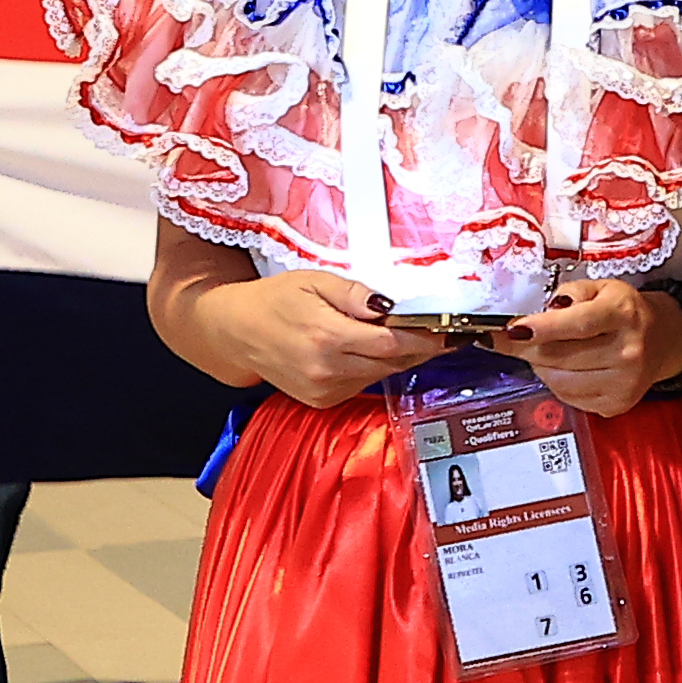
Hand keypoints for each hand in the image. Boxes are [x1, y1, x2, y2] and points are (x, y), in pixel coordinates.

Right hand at [215, 269, 440, 407]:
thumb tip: (390, 304)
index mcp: (327, 336)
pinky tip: (371, 352)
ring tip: (410, 338)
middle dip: (419, 348)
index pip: (392, 343)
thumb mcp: (314, 281)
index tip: (446, 331)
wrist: (235, 331)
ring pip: (380, 376)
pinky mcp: (321, 401)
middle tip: (440, 334)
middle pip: (392, 363)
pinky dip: (373, 369)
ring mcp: (324, 390)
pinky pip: (362, 385)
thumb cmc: (274, 300)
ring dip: (398, 359)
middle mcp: (327, 369)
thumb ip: (355, 293)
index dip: (423, 338)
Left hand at [505, 275, 677, 417]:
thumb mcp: (602, 287)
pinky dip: (556, 381)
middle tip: (510, 338)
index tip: (512, 329)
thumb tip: (540, 313)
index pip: (578, 323)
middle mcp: (628, 351)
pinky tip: (565, 367)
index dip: (542, 328)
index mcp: (623, 313)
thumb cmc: (624, 312)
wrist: (661, 340)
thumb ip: (569, 292)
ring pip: (558, 380)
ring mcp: (623, 383)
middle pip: (560, 356)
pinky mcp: (615, 404)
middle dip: (526, 347)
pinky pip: (568, 397)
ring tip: (547, 350)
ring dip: (541, 365)